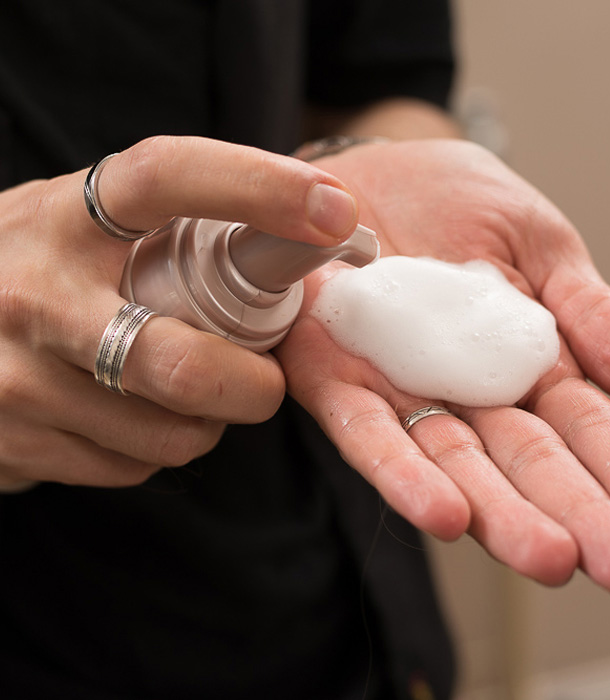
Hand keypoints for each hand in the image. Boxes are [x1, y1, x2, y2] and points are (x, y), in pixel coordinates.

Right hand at [0, 136, 358, 488]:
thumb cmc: (37, 269)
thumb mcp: (83, 229)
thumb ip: (167, 230)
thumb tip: (305, 240)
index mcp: (66, 217)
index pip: (168, 179)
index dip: (261, 187)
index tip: (334, 209)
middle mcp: (34, 292)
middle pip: (187, 365)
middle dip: (254, 387)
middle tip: (265, 380)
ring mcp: (14, 377)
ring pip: (171, 434)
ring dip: (205, 422)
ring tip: (180, 392)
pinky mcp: (10, 445)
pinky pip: (131, 467)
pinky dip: (155, 447)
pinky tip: (127, 415)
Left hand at [275, 138, 609, 599]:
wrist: (354, 180)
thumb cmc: (449, 202)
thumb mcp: (536, 242)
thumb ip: (589, 312)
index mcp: (521, 364)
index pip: (580, 428)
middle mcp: (462, 394)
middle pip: (522, 462)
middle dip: (575, 515)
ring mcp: (397, 393)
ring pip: (450, 464)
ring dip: (497, 512)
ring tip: (547, 555)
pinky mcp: (332, 381)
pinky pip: (364, 433)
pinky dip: (400, 473)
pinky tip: (443, 512)